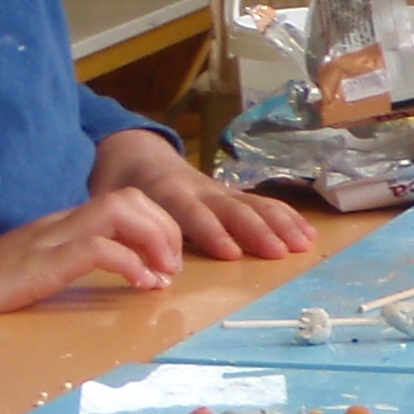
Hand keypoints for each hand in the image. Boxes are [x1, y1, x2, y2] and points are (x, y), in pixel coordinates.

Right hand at [0, 187, 187, 339]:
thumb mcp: (41, 275)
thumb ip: (74, 270)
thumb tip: (125, 283)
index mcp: (63, 226)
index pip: (124, 201)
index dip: (159, 225)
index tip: (168, 265)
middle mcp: (60, 224)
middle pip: (130, 197)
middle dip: (166, 229)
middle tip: (172, 270)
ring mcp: (48, 240)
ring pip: (119, 210)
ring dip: (154, 240)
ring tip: (162, 275)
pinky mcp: (39, 264)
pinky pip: (96, 249)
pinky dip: (129, 264)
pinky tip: (139, 285)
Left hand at [92, 132, 311, 262]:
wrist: (135, 153)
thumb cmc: (118, 185)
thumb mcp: (106, 202)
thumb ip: (120, 227)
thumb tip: (133, 260)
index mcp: (165, 192)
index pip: (191, 212)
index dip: (212, 231)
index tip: (232, 253)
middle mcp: (198, 188)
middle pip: (232, 208)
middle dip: (258, 230)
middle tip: (280, 252)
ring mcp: (218, 190)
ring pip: (253, 203)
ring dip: (280, 224)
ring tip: (303, 244)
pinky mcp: (232, 194)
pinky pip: (262, 203)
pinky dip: (286, 217)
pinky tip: (307, 234)